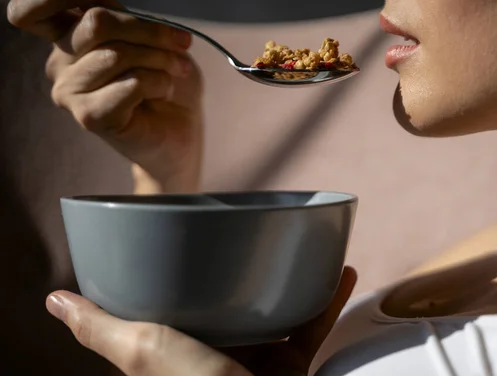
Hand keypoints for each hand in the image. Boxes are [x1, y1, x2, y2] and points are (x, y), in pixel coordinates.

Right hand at [7, 0, 203, 193]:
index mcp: (67, 39)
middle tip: (181, 42)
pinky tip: (163, 92)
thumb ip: (112, 6)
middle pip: (94, 22)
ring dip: (160, 59)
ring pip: (116, 55)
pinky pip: (130, 84)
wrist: (180, 131)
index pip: (32, 9)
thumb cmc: (163, 84)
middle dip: (149, 29)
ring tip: (176, 71)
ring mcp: (71, 92)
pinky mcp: (90, 117)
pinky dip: (158, 83)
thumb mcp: (144, 37)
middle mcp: (61, 64)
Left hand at [45, 267, 356, 375]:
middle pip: (230, 301)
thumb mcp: (140, 351)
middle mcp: (218, 351)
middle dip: (241, 268)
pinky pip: (314, 323)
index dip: (179, 271)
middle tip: (249, 233)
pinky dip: (328, 298)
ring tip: (300, 244)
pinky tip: (342, 270)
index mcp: (180, 347)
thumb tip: (54, 300)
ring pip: (277, 307)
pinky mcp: (292, 363)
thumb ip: (99, 327)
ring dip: (291, 276)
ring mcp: (257, 357)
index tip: (190, 236)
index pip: (175, 302)